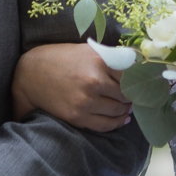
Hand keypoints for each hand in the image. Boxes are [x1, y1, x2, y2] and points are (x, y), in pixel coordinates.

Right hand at [11, 42, 131, 129]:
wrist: (31, 73)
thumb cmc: (62, 57)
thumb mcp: (88, 50)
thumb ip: (111, 58)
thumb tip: (138, 65)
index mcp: (99, 60)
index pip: (131, 74)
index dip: (139, 79)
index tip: (143, 81)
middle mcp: (94, 81)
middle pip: (126, 94)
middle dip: (133, 96)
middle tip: (137, 95)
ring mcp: (85, 101)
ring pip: (117, 110)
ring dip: (126, 110)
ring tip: (128, 106)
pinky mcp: (77, 116)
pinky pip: (104, 125)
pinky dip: (116, 123)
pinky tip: (122, 119)